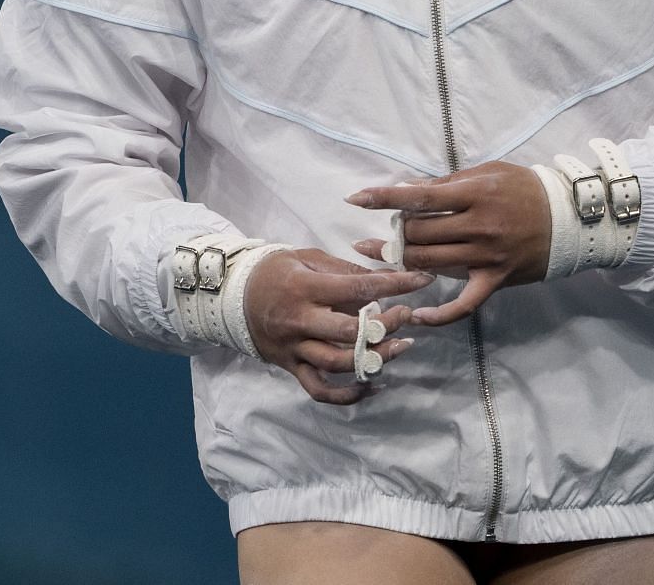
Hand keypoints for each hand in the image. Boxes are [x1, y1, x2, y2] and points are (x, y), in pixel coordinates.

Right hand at [242, 249, 431, 405]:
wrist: (231, 295)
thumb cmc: (274, 272)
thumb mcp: (306, 258)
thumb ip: (343, 270)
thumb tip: (384, 278)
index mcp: (305, 288)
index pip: (357, 287)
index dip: (394, 285)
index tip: (422, 280)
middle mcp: (300, 320)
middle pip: (350, 331)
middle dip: (385, 325)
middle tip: (406, 316)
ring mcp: (294, 347)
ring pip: (338, 363)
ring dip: (374, 358)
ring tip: (398, 348)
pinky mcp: (291, 366)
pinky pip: (319, 389)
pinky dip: (346, 394)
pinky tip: (371, 385)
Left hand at [346, 160, 551, 326]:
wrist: (569, 218)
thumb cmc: (524, 189)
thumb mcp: (487, 173)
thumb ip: (448, 183)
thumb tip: (409, 189)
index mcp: (475, 194)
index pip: (421, 197)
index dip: (385, 198)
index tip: (356, 199)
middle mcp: (479, 226)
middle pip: (420, 234)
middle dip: (390, 237)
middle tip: (370, 241)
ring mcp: (487, 256)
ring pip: (432, 264)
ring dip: (401, 264)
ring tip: (378, 262)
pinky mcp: (496, 280)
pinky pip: (465, 304)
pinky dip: (441, 314)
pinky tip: (419, 314)